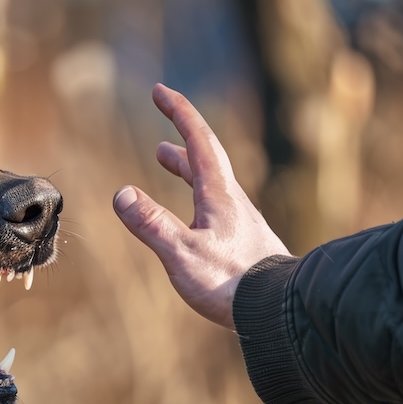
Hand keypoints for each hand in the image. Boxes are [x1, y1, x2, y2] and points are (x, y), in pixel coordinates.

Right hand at [113, 84, 289, 329]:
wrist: (280, 313)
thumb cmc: (231, 284)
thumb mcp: (182, 253)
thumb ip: (152, 224)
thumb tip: (121, 193)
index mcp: (219, 195)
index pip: (198, 141)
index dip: (179, 112)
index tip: (160, 90)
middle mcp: (234, 202)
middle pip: (206, 159)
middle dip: (180, 138)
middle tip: (160, 123)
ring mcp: (242, 223)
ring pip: (211, 183)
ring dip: (186, 168)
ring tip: (166, 161)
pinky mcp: (245, 245)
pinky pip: (216, 207)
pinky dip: (196, 196)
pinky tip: (194, 215)